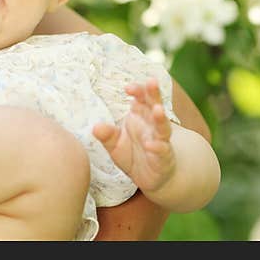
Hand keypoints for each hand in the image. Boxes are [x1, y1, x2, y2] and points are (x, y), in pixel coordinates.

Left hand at [92, 79, 175, 193]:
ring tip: (158, 109)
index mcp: (140, 117)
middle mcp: (152, 126)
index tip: (128, 87)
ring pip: (163, 127)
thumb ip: (107, 135)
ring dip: (161, 118)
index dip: (137, 91)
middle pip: (155, 106)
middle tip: (152, 81)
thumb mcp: (115, 145)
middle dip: (154, 94)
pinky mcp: (164, 158)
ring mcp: (160, 141)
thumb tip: (95, 127)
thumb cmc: (133, 155)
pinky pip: (162, 151)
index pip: (140, 99)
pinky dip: (158, 147)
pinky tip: (152, 144)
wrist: (152, 178)